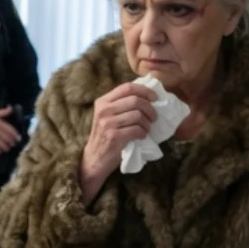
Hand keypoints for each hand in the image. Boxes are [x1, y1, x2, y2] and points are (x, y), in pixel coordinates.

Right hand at [0, 108, 20, 154]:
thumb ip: (2, 112)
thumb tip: (11, 108)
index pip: (10, 130)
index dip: (15, 135)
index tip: (18, 138)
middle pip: (7, 138)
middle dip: (12, 143)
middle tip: (14, 145)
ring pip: (1, 144)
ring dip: (6, 148)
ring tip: (8, 149)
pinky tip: (0, 152)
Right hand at [78, 82, 156, 205]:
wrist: (94, 159)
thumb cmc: (105, 137)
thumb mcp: (107, 116)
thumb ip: (121, 104)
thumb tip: (147, 95)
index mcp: (103, 102)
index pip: (127, 87)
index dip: (144, 90)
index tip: (154, 98)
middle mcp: (104, 110)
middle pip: (135, 100)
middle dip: (150, 108)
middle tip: (154, 117)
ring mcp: (108, 124)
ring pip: (138, 115)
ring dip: (147, 123)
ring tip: (147, 128)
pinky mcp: (114, 137)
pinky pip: (137, 130)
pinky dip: (143, 133)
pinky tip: (142, 136)